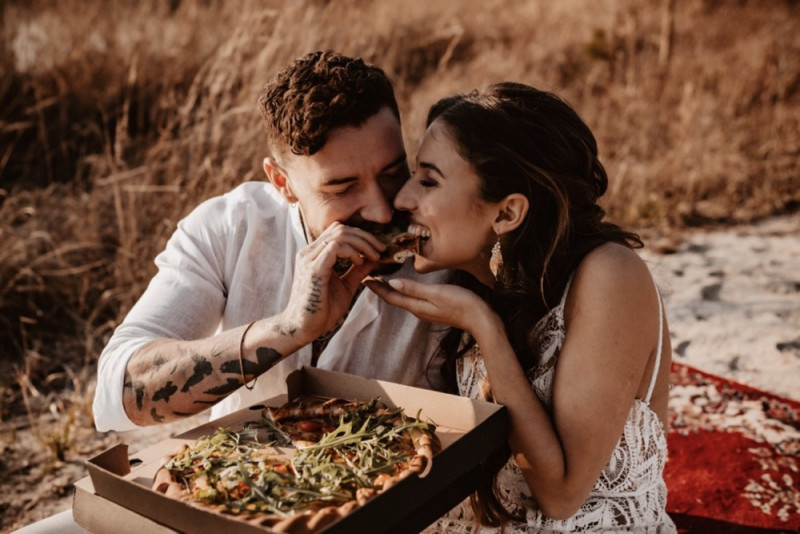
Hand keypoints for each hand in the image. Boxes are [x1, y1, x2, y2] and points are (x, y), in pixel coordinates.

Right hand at [281, 222, 385, 344]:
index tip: (377, 249)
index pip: (338, 231)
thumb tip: (375, 259)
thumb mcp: (347, 286)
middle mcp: (309, 252)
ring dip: (361, 243)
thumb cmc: (322, 310)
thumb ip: (358, 271)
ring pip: (339, 235)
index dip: (360, 235)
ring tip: (374, 256)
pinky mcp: (313, 269)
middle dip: (365, 237)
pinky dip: (352, 252)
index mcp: (315, 254)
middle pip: (340, 229)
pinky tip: (360, 262)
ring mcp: (309, 259)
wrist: (303, 328)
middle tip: (381, 250)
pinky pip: (335, 248)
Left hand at [364, 276, 494, 334]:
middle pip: (394, 298)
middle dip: (381, 288)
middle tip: (369, 275)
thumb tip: (392, 283)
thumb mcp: (437, 293)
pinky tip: (405, 285)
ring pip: (403, 299)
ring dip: (391, 289)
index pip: (391, 296)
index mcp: (416, 306)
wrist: (481, 319)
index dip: (377, 288)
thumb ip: (414, 289)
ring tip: (382, 279)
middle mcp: (418, 310)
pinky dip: (404, 291)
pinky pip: (413, 299)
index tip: (364, 279)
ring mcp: (426, 310)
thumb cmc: (461, 304)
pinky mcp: (434, 308)